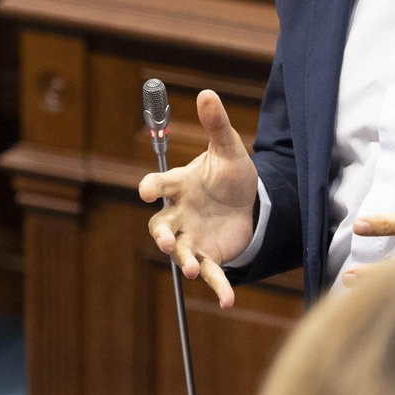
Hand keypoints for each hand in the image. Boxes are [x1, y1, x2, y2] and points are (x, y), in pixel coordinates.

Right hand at [140, 89, 259, 307]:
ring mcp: (191, 237)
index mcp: (180, 185)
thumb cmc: (230, 174)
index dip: (151, 187)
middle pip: (160, 226)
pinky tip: (228, 302)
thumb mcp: (228, 148)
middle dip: (160, 235)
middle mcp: (180, 214)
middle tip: (164, 241)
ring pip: (180, 252)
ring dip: (185, 261)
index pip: (159, 185)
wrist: (248, 203)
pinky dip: (218, 288)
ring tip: (194, 268)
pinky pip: (211, 273)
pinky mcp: (209, 255)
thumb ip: (216, 125)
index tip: (146, 189)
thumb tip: (206, 92)